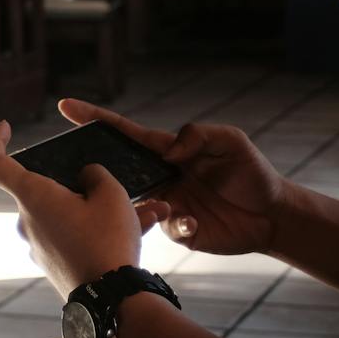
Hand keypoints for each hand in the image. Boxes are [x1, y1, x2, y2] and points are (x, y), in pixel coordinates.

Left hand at [0, 120, 142, 296]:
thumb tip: (87, 177)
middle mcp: (28, 221)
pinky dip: (101, 231)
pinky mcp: (53, 264)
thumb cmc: (107, 241)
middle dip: (83, 184)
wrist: (111, 301)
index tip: (6, 127)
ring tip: (148, 211)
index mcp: (33, 197)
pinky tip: (142, 229)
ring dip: (102, 210)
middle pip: (47, 189)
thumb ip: (95, 175)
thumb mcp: (111, 194)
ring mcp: (39, 246)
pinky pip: (77, 236)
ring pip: (70, 215)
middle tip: (117, 184)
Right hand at [57, 98, 288, 257]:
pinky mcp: (178, 230)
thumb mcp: (231, 142)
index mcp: (168, 152)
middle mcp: (161, 178)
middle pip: (118, 171)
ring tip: (175, 203)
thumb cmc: (252, 174)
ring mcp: (167, 205)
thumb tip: (168, 150)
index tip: (65, 106)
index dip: (96, 119)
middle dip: (97, 172)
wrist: (273, 216)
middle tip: (84, 175)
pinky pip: (165, 228)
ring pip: (134, 206)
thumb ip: (199, 135)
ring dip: (143, 205)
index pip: (126, 133)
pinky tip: (197, 220)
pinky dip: (179, 223)